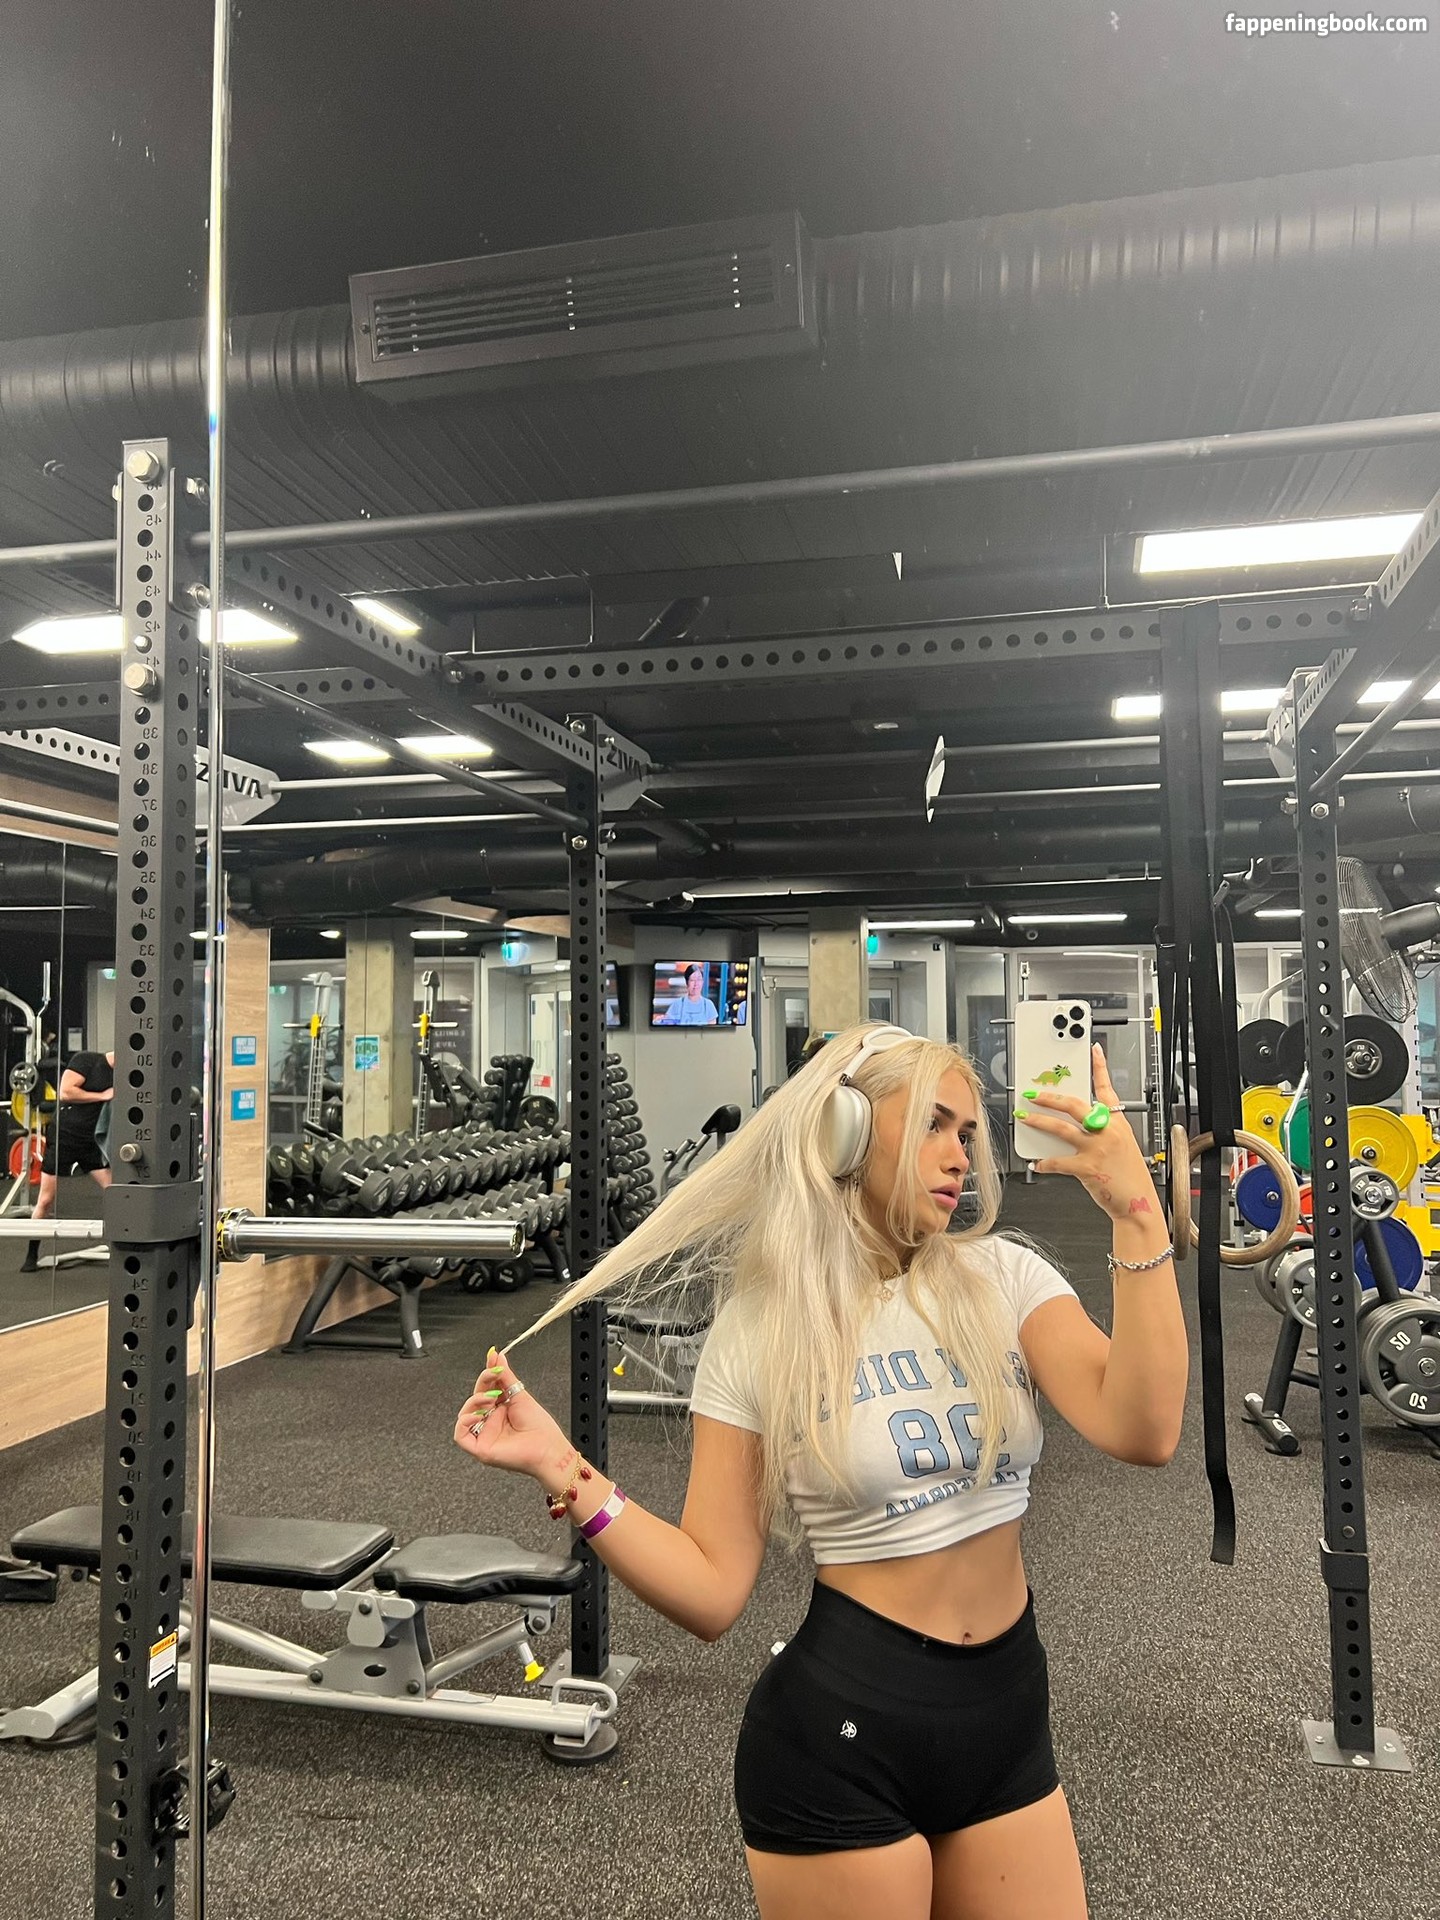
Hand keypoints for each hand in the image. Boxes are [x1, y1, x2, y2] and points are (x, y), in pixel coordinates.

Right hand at [453, 1347, 571, 1479]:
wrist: (548, 1448)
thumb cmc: (539, 1427)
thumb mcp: (520, 1395)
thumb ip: (505, 1376)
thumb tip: (497, 1356)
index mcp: (499, 1409)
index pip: (486, 1388)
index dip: (487, 1373)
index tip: (492, 1358)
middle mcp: (490, 1422)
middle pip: (475, 1398)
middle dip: (482, 1383)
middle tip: (494, 1374)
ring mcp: (484, 1435)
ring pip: (465, 1415)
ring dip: (474, 1401)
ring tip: (491, 1399)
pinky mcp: (481, 1449)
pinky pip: (461, 1436)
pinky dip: (464, 1422)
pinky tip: (477, 1415)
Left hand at [1015, 1046, 1162, 1226]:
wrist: (1137, 1203)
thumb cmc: (1128, 1176)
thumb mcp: (1122, 1145)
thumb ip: (1101, 1130)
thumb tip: (1074, 1124)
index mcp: (1117, 1122)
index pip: (1106, 1089)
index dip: (1100, 1068)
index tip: (1094, 1051)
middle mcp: (1107, 1131)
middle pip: (1075, 1105)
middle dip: (1050, 1098)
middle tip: (1033, 1094)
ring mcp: (1097, 1148)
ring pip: (1061, 1128)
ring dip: (1039, 1122)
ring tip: (1024, 1118)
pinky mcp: (1087, 1167)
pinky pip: (1058, 1161)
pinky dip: (1044, 1162)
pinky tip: (1036, 1163)